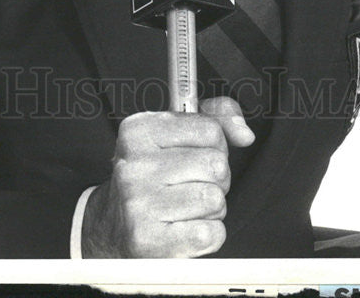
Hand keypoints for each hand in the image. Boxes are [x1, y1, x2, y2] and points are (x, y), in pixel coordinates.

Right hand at [80, 96, 253, 257]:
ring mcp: (138, 204)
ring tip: (187, 207)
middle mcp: (134, 165)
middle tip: (192, 184)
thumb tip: (245, 134)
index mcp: (139, 131)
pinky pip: (210, 234)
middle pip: (216, 165)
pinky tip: (187, 229)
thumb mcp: (178, 133)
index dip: (215, 145)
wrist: (114, 226)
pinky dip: (209, 235)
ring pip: (215, 199)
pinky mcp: (147, 241)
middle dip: (215, 179)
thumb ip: (217, 117)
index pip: (210, 130)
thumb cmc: (155, 175)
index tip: (195, 154)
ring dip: (211, 208)